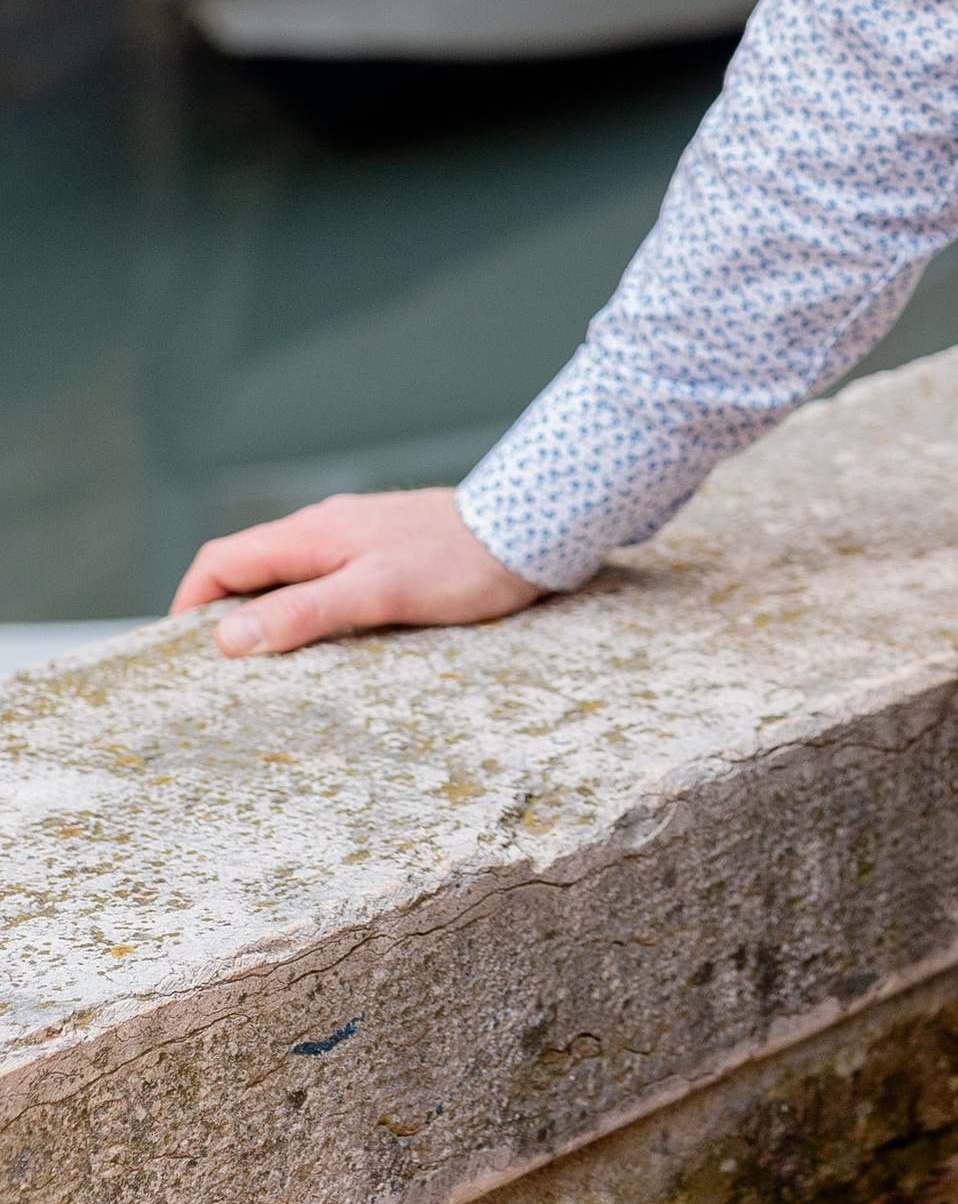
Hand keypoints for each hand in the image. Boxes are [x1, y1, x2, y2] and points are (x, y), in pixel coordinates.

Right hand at [171, 488, 541, 654]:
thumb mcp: (376, 593)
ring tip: (266, 670)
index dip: (190, 602)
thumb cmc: (458, 563)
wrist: (531, 530)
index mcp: (312, 533)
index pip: (222, 558)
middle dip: (224, 614)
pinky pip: (326, 582)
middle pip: (250, 569)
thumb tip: (228, 635)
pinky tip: (326, 646)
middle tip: (218, 674)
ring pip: (288, 577)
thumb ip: (304, 611)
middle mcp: (326, 529)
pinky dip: (307, 612)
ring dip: (267, 616)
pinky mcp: (386, 553)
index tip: (180, 652)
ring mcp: (357, 539)